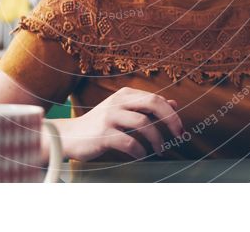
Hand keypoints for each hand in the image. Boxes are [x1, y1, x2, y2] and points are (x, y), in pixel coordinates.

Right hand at [48, 87, 183, 161]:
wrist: (69, 136)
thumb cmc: (100, 125)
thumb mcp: (123, 111)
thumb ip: (146, 107)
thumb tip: (173, 102)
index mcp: (124, 94)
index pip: (155, 98)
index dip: (171, 113)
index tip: (180, 128)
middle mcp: (117, 102)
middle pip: (153, 103)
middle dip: (170, 119)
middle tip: (178, 135)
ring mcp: (109, 117)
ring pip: (143, 123)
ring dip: (156, 139)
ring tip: (159, 150)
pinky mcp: (103, 134)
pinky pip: (129, 142)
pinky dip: (140, 151)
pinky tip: (141, 156)